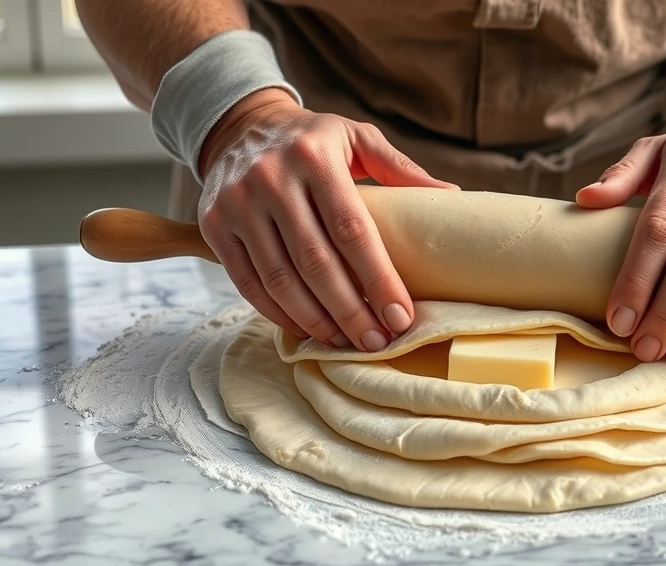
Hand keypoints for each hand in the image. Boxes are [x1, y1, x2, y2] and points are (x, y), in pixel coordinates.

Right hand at [198, 88, 457, 350]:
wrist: (240, 125)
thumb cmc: (312, 139)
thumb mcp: (356, 137)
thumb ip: (400, 169)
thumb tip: (450, 198)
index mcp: (315, 157)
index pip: (352, 229)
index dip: (378, 278)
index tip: (401, 315)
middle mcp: (271, 179)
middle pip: (316, 262)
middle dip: (351, 310)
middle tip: (377, 341)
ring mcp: (237, 204)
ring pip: (281, 279)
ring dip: (317, 320)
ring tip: (347, 342)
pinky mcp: (215, 225)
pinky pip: (248, 282)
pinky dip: (279, 313)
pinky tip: (308, 329)